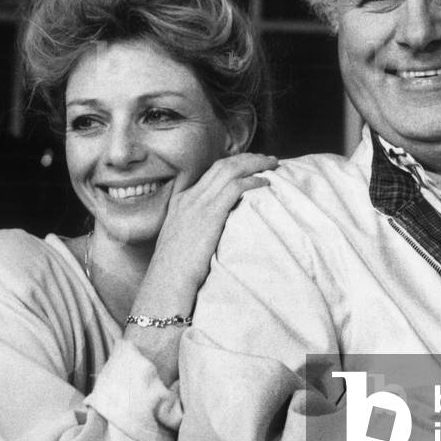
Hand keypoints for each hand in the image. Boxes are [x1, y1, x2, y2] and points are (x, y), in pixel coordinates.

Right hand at [135, 153, 278, 311]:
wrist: (166, 281)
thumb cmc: (176, 270)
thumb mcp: (182, 241)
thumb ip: (196, 228)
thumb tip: (216, 230)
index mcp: (181, 201)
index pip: (212, 172)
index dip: (235, 164)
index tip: (252, 165)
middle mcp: (189, 197)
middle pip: (223, 165)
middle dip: (249, 158)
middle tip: (268, 159)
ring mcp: (198, 204)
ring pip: (231, 170)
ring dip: (255, 164)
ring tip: (273, 165)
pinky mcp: (210, 214)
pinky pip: (235, 188)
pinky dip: (252, 181)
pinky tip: (265, 183)